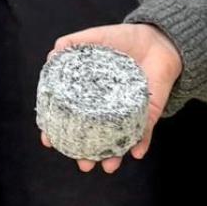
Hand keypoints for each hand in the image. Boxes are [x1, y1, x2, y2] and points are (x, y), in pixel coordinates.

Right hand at [43, 24, 182, 174]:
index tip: (48, 140)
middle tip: (81, 164)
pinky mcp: (149, 113)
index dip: (58, 130)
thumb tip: (52, 56)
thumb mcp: (95, 38)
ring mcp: (128, 113)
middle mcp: (107, 109)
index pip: (71, 117)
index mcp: (90, 94)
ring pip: (119, 141)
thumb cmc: (124, 40)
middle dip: (86, 155)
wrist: (158, 39)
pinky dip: (141, 144)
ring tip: (107, 166)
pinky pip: (145, 132)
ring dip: (113, 157)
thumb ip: (73, 44)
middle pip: (93, 138)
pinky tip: (136, 153)